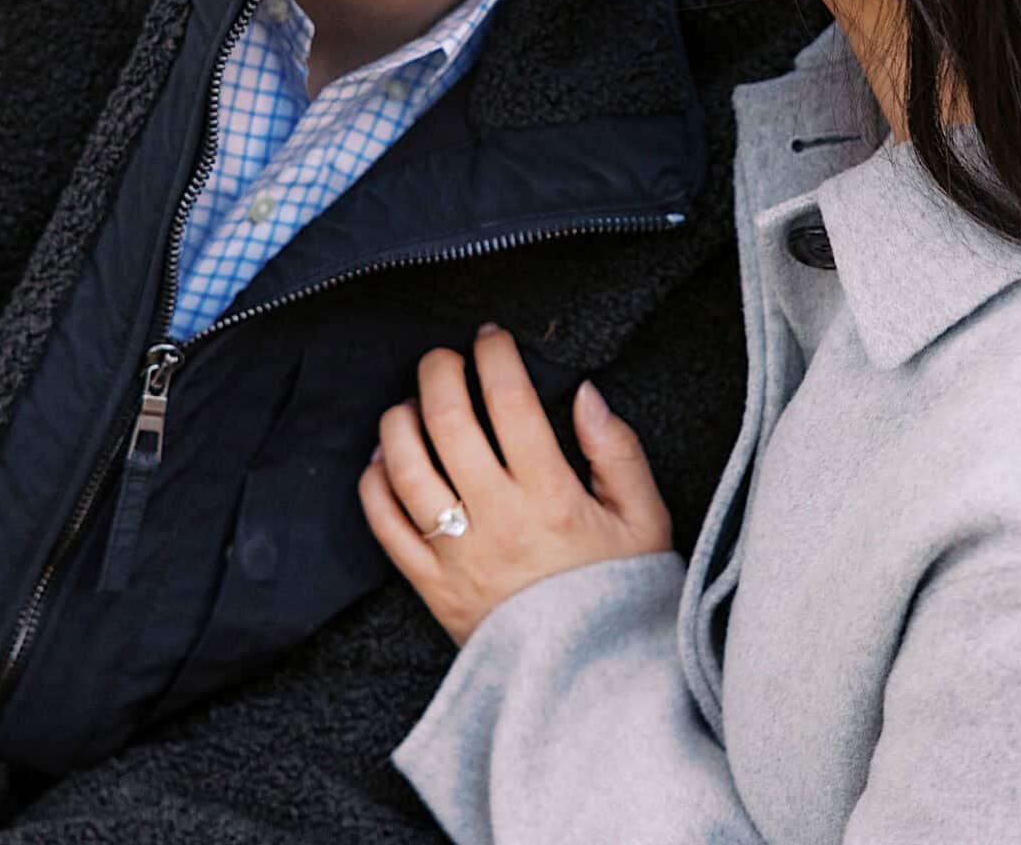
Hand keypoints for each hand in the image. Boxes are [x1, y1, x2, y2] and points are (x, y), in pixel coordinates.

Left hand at [360, 324, 672, 644]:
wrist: (588, 682)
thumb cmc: (618, 594)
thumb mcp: (645, 520)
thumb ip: (618, 451)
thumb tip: (586, 394)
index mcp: (551, 498)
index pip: (511, 404)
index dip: (495, 357)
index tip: (491, 338)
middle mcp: (497, 520)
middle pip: (448, 423)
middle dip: (439, 373)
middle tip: (444, 357)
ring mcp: (457, 554)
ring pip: (406, 468)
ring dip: (400, 420)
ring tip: (411, 402)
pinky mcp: (429, 585)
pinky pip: (384, 525)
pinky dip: (374, 481)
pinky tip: (385, 458)